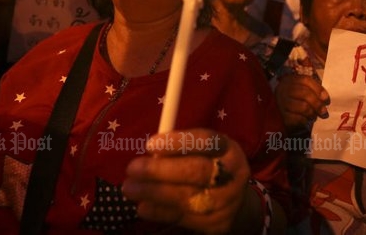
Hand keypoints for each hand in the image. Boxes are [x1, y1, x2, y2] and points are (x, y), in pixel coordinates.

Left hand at [124, 129, 249, 233]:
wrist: (235, 202)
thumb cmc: (209, 166)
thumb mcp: (203, 151)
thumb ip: (182, 149)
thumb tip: (150, 151)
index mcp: (228, 149)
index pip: (206, 141)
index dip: (178, 142)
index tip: (150, 144)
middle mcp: (233, 174)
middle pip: (197, 171)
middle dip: (161, 170)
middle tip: (132, 168)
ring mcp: (227, 201)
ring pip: (188, 197)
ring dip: (154, 192)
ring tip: (129, 188)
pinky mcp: (218, 223)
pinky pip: (184, 218)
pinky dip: (160, 212)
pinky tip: (143, 207)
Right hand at [275, 74, 328, 132]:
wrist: (274, 113)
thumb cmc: (292, 100)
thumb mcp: (300, 91)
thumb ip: (312, 91)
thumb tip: (325, 99)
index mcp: (290, 80)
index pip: (306, 80)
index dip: (318, 89)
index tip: (326, 99)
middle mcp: (284, 89)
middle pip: (305, 93)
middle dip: (317, 104)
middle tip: (324, 112)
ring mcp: (281, 102)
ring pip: (303, 107)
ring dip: (312, 113)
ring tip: (313, 116)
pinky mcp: (281, 115)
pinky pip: (297, 119)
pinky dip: (304, 120)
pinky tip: (304, 120)